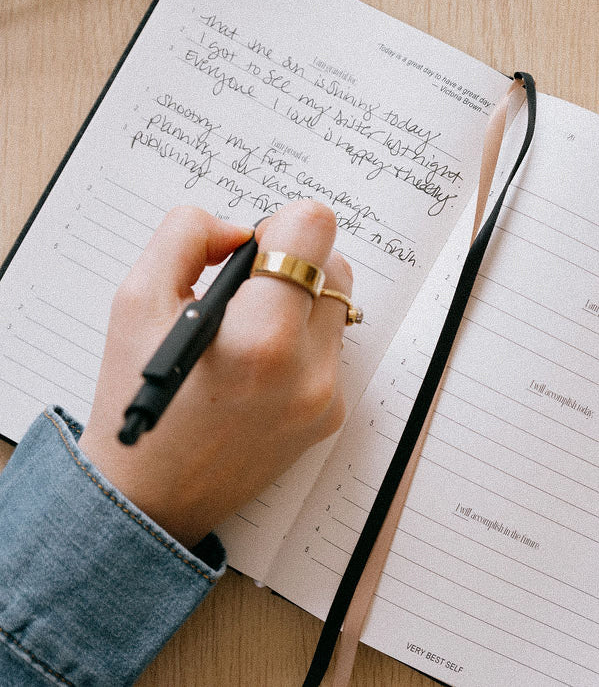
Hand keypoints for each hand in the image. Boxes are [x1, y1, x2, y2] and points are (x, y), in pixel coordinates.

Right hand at [79, 200, 352, 547]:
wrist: (150, 495)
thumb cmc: (138, 395)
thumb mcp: (137, 300)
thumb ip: (187, 237)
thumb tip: (239, 230)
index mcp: (260, 337)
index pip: (315, 230)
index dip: (282, 226)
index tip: (254, 248)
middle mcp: (307, 369)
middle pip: (335, 265)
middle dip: (292, 265)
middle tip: (245, 292)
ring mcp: (326, 396)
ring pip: (337, 306)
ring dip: (299, 304)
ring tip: (248, 333)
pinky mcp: (332, 415)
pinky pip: (331, 350)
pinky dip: (301, 344)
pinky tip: (258, 369)